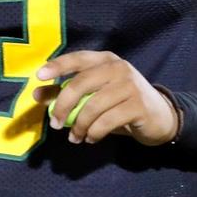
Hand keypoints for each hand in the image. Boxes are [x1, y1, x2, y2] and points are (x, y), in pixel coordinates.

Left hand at [34, 51, 178, 145]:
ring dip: (79, 126)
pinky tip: (91, 138)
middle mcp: (118, 68)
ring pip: (93, 106)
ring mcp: (130, 85)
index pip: (78, 59)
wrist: (160, 117)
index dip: (58, 66)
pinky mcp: (138, 105)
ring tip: (75, 138)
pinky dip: (94, 132)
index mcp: (105, 60)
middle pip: (81, 83)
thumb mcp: (93, 96)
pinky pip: (107, 121)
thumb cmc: (120, 104)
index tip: (39, 76)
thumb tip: (36, 94)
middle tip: (54, 124)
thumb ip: (65, 93)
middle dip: (63, 105)